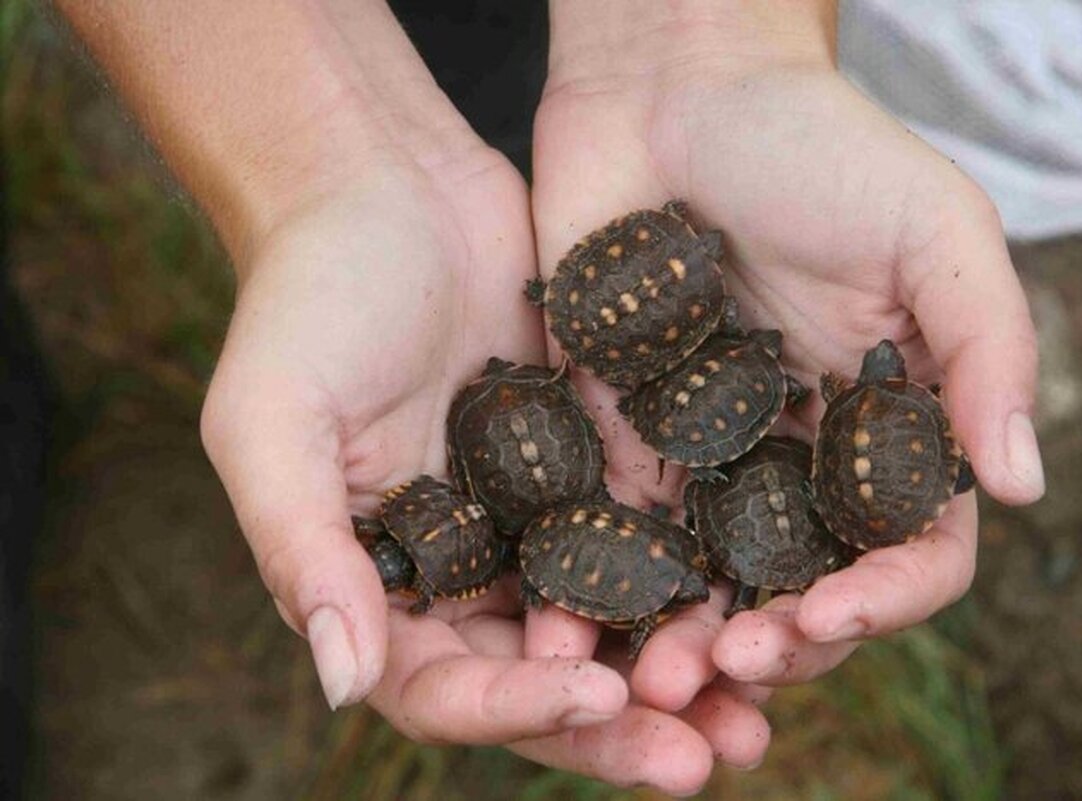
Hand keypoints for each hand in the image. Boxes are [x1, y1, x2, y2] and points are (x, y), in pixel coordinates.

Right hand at [199, 148, 768, 793]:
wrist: (387, 186)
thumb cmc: (309, 296)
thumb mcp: (274, 420)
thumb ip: (302, 549)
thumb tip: (342, 683)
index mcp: (382, 582)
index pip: (446, 684)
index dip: (519, 704)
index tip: (597, 694)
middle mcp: (463, 569)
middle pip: (545, 679)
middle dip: (622, 726)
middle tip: (706, 756)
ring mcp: (534, 519)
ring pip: (611, 624)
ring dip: (679, 674)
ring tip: (755, 711)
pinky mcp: (593, 462)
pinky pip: (649, 536)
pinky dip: (697, 578)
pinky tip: (764, 600)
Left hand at [529, 3, 1043, 697]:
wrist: (673, 88)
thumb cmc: (819, 145)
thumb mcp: (935, 232)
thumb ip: (987, 354)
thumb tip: (1022, 487)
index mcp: (887, 428)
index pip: (904, 552)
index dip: (878, 602)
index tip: (823, 618)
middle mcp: (799, 458)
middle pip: (797, 590)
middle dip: (767, 645)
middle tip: (719, 671)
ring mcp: (703, 455)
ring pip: (699, 583)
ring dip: (675, 643)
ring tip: (640, 680)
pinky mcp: (613, 435)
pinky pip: (604, 529)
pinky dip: (588, 586)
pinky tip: (563, 626)